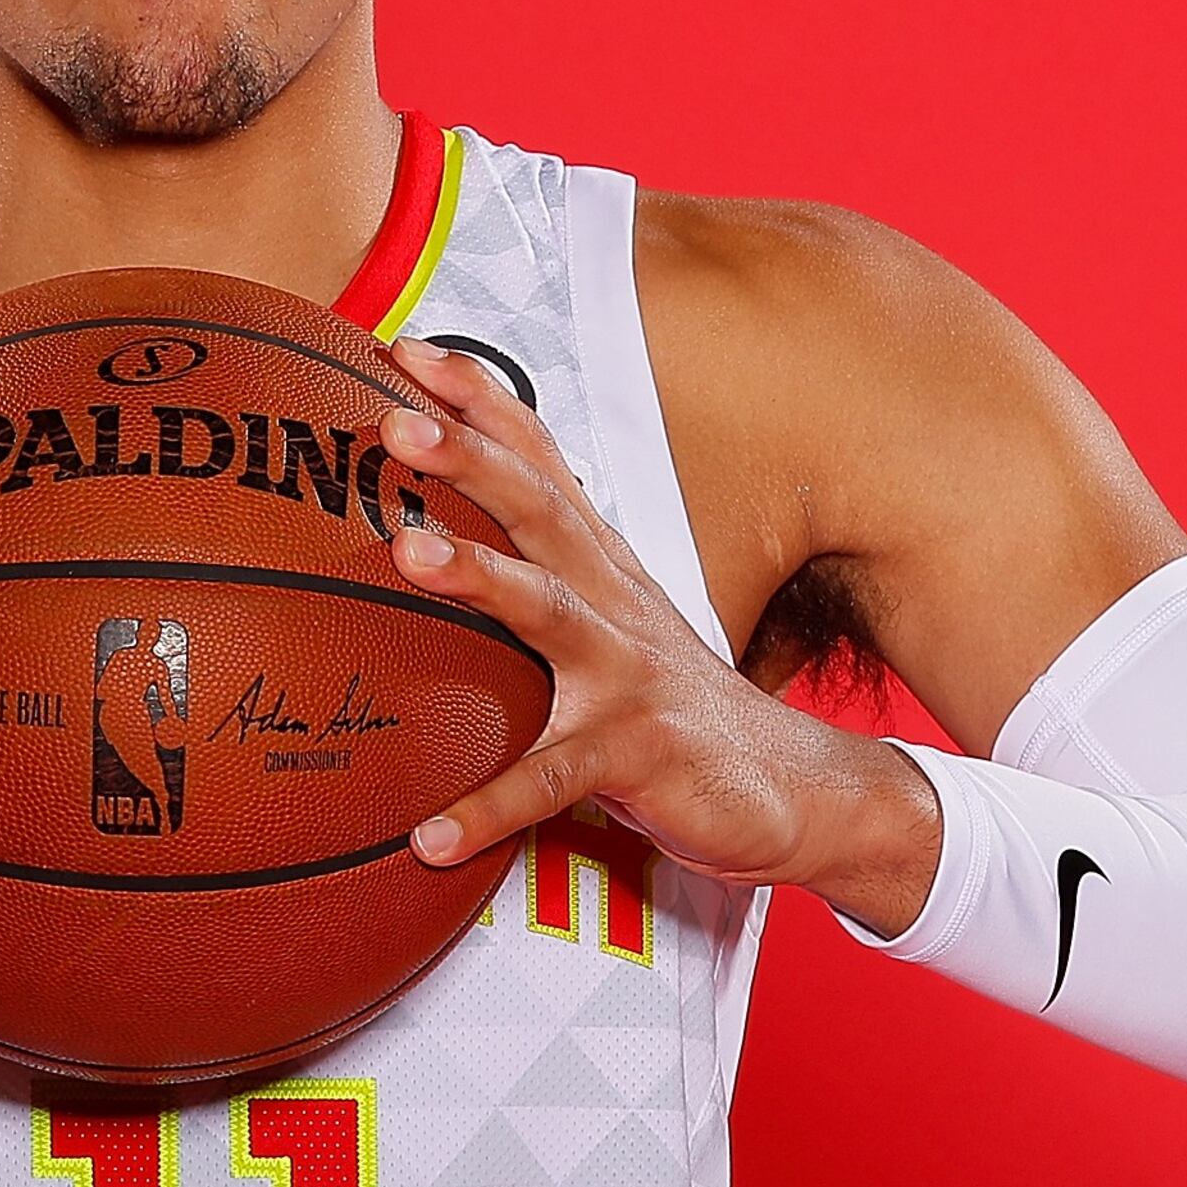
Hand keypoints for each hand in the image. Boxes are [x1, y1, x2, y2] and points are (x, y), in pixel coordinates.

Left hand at [377, 336, 941, 920]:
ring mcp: (628, 676)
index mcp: (600, 565)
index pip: (539, 463)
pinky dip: (488, 808)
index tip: (409, 349)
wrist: (790, 788)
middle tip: (395, 422)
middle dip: (469, 458)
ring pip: (548, 614)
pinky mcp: (638, 756)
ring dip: (477, 576)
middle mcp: (613, 602)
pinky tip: (427, 837)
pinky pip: (552, 782)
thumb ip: (537, 574)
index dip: (480, 401)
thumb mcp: (608, 620)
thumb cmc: (668, 702)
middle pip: (538, 509)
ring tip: (404, 552)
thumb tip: (428, 541)